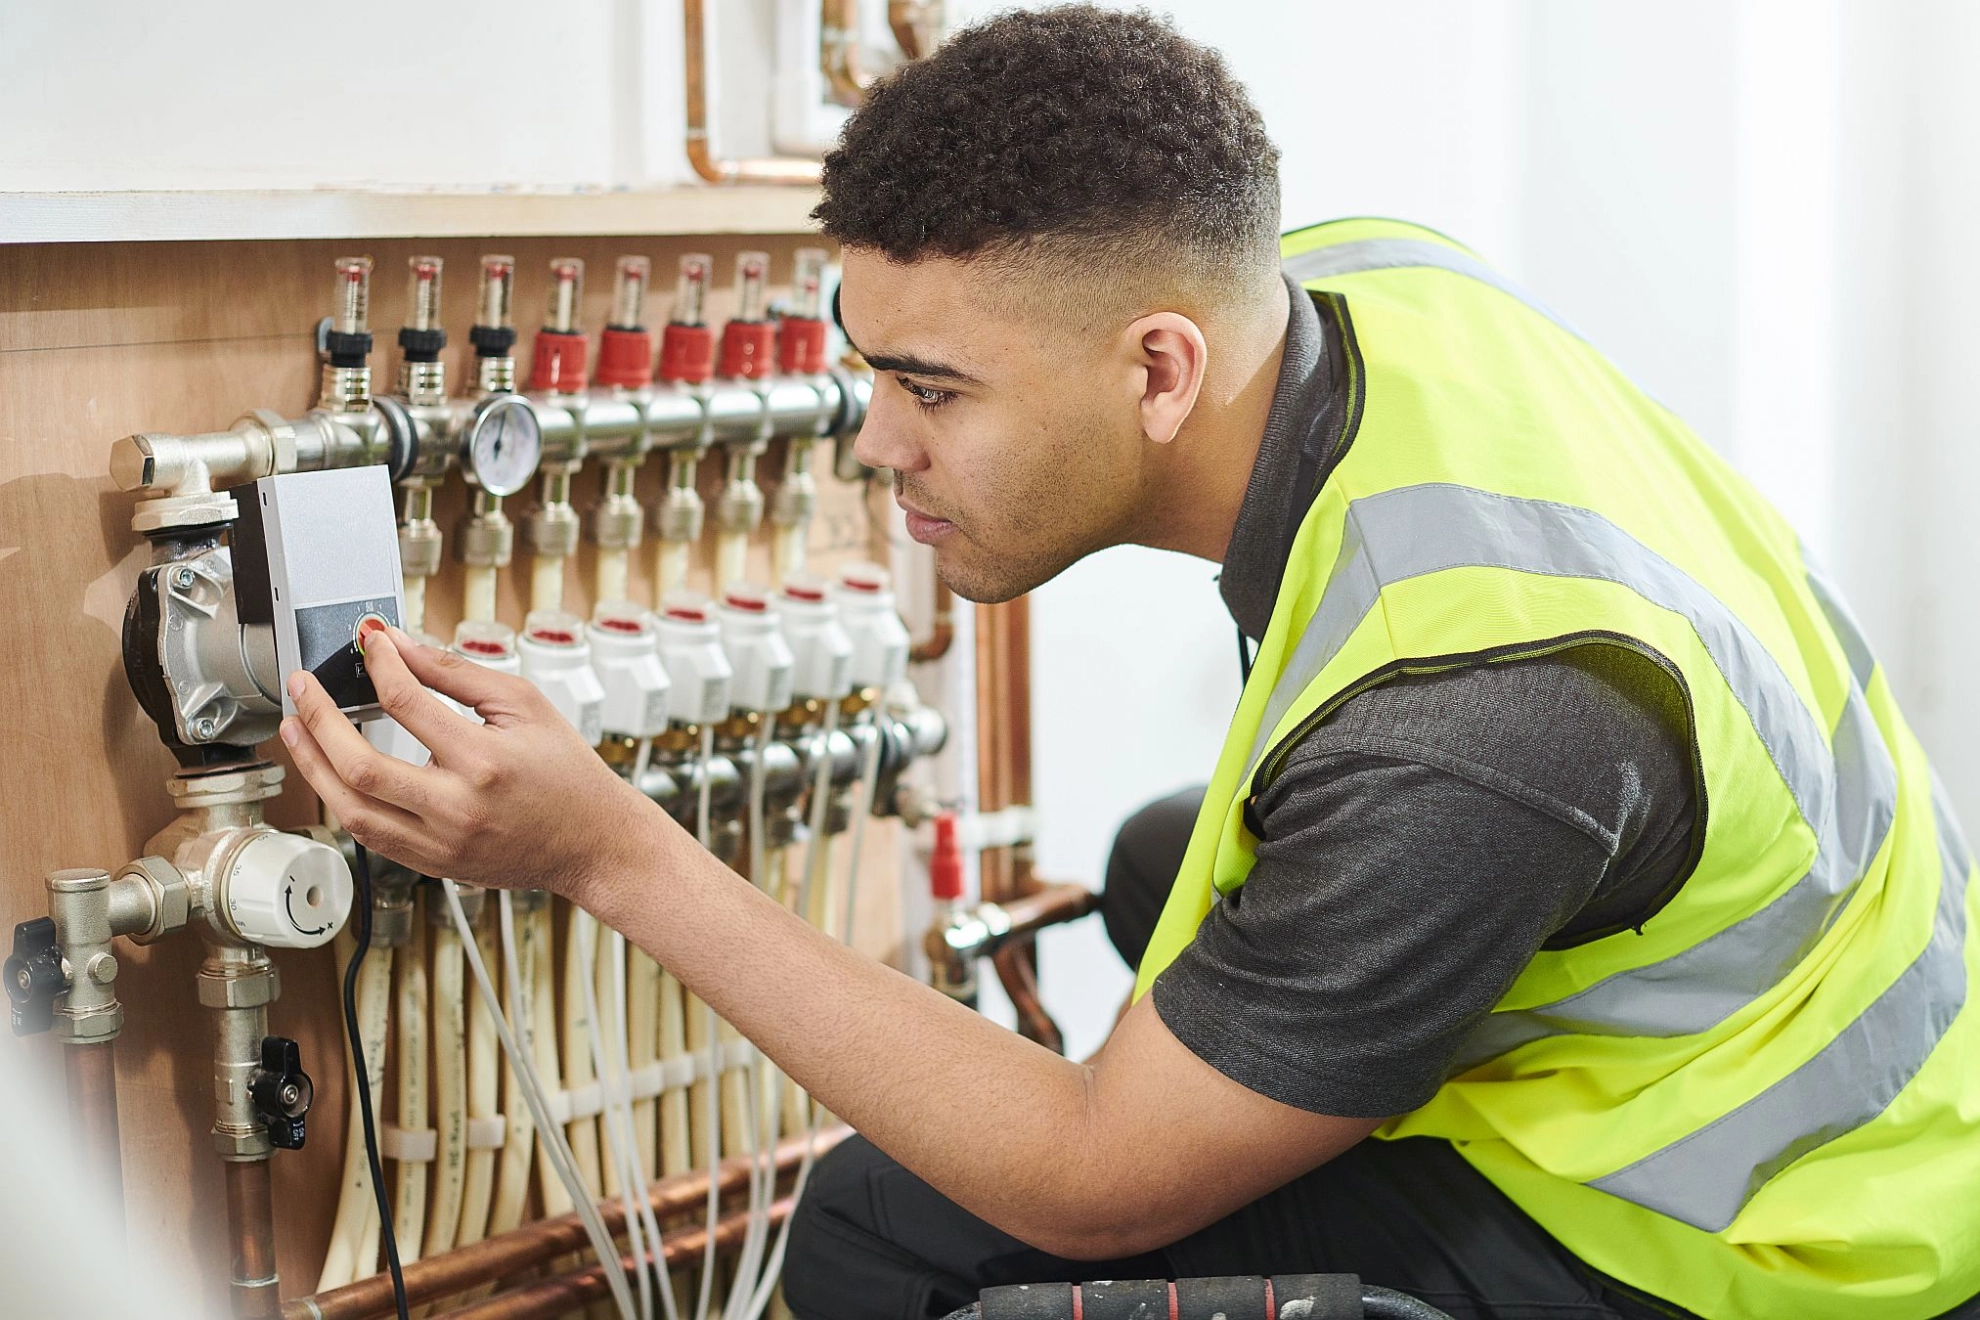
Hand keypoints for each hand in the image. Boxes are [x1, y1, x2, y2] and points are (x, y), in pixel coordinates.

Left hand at [278, 625, 667, 899]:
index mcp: (484, 762)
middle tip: (302, 688)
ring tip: (296, 730)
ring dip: (313, 766)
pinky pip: (370, 835)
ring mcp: (441, 844)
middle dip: (319, 720)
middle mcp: (456, 808)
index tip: (368, 643)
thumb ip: (455, 672)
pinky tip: (332, 771)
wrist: (594, 841)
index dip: (378, 665)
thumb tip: (399, 645)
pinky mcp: (433, 863)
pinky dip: (344, 799)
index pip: (407, 704)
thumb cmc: (568, 772)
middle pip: (359, 766)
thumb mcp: (524, 704)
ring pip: (351, 809)